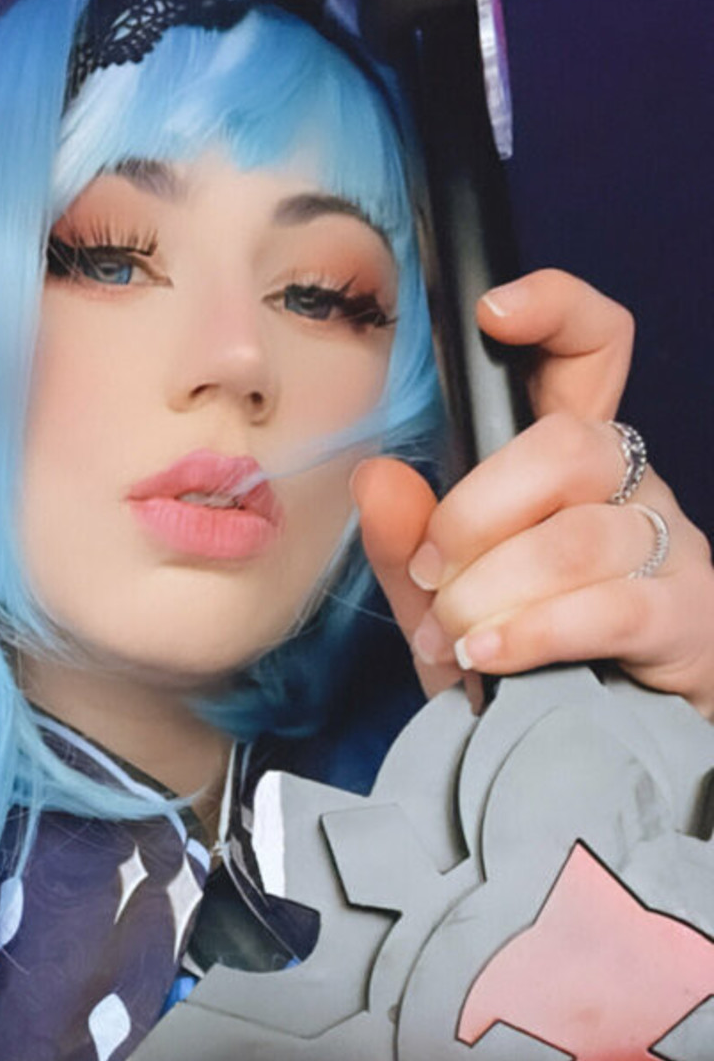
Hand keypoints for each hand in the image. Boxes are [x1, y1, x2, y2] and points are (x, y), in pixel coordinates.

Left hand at [353, 269, 713, 715]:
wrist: (603, 750)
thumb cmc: (532, 664)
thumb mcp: (450, 609)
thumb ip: (410, 549)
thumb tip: (376, 478)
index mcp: (572, 466)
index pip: (591, 350)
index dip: (557, 310)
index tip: (494, 315)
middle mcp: (630, 489)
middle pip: (566, 446)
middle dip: (475, 515)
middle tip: (436, 578)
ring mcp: (668, 549)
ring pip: (576, 538)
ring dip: (493, 593)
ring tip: (458, 637)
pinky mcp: (687, 617)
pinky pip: (610, 607)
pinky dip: (534, 633)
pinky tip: (490, 656)